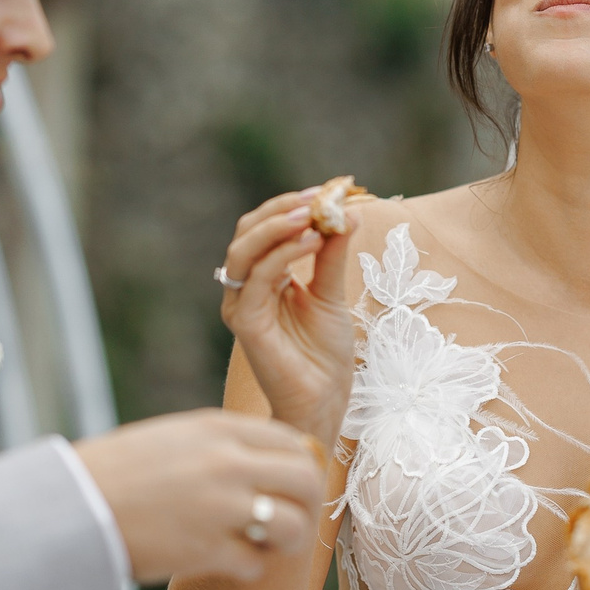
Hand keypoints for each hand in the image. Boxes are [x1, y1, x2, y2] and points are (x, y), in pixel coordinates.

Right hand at [74, 410, 325, 584]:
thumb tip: (265, 457)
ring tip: (264, 546)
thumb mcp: (173, 437)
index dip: (299, 465)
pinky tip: (228, 564)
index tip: (289, 483)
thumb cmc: (116, 472)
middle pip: (305, 480)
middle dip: (305, 503)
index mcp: (218, 430)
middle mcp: (227, 464)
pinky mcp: (207, 551)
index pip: (291, 440)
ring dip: (284, 541)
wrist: (71, 506)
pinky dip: (248, 568)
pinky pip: (255, 564)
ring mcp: (221, 508)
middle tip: (290, 518)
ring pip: (291, 526)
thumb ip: (220, 443)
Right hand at [219, 188, 357, 450]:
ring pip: (244, 250)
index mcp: (264, 278)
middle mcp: (245, 288)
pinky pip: (256, 279)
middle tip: (317, 198)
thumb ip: (332, 254)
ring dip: (278, 225)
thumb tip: (348, 212)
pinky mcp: (244, 323)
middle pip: (247, 232)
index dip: (290, 205)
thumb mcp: (332, 293)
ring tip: (313, 215)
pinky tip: (311, 241)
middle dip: (281, 209)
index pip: (264, 228)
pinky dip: (282, 254)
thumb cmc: (325, 353)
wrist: (324, 399)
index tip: (325, 190)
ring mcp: (241, 305)